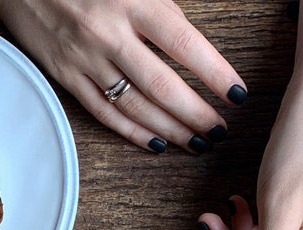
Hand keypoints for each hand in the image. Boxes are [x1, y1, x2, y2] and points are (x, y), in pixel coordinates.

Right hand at [0, 0, 247, 152]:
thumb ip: (162, 6)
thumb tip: (196, 42)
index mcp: (133, 0)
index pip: (185, 45)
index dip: (215, 73)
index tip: (238, 94)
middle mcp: (109, 33)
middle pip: (163, 86)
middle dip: (197, 113)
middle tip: (221, 130)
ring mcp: (84, 58)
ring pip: (136, 106)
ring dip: (171, 129)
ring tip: (198, 142)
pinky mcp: (64, 75)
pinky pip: (103, 111)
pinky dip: (132, 131)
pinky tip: (157, 143)